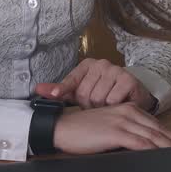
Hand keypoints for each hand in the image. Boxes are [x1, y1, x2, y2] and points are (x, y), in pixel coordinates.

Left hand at [34, 58, 155, 110]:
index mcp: (87, 65)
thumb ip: (60, 91)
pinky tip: (118, 103)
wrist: (133, 96)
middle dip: (89, 105)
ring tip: (108, 104)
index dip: (62, 89)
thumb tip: (37, 90)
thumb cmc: (104, 94)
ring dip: (102, 108)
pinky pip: (112, 100)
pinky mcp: (128, 79)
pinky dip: (114, 106)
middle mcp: (101, 64)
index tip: (54, 95)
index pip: (71, 80)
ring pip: (98, 98)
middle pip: (84, 93)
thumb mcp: (80, 92)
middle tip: (97, 104)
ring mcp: (115, 70)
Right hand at [53, 103, 170, 154]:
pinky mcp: (115, 132)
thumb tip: (141, 145)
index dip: (170, 134)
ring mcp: (122, 121)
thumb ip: (125, 132)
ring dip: (168, 146)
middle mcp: (128, 112)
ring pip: (152, 136)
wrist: (62, 128)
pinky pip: (139, 142)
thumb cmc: (82, 130)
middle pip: (157, 129)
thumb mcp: (108, 127)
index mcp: (127, 109)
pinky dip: (152, 149)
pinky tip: (160, 155)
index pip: (154, 123)